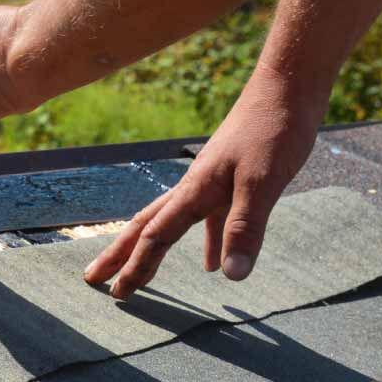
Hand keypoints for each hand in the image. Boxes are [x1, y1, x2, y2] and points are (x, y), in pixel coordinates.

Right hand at [83, 72, 324, 296]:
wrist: (288, 88)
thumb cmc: (273, 131)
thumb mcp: (263, 183)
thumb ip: (244, 227)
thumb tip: (230, 277)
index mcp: (195, 190)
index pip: (156, 235)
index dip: (137, 266)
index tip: (118, 293)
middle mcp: (194, 187)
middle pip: (146, 226)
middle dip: (119, 254)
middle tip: (92, 279)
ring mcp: (211, 183)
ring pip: (170, 223)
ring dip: (151, 249)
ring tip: (138, 274)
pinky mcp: (231, 180)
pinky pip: (207, 220)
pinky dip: (204, 243)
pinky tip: (212, 263)